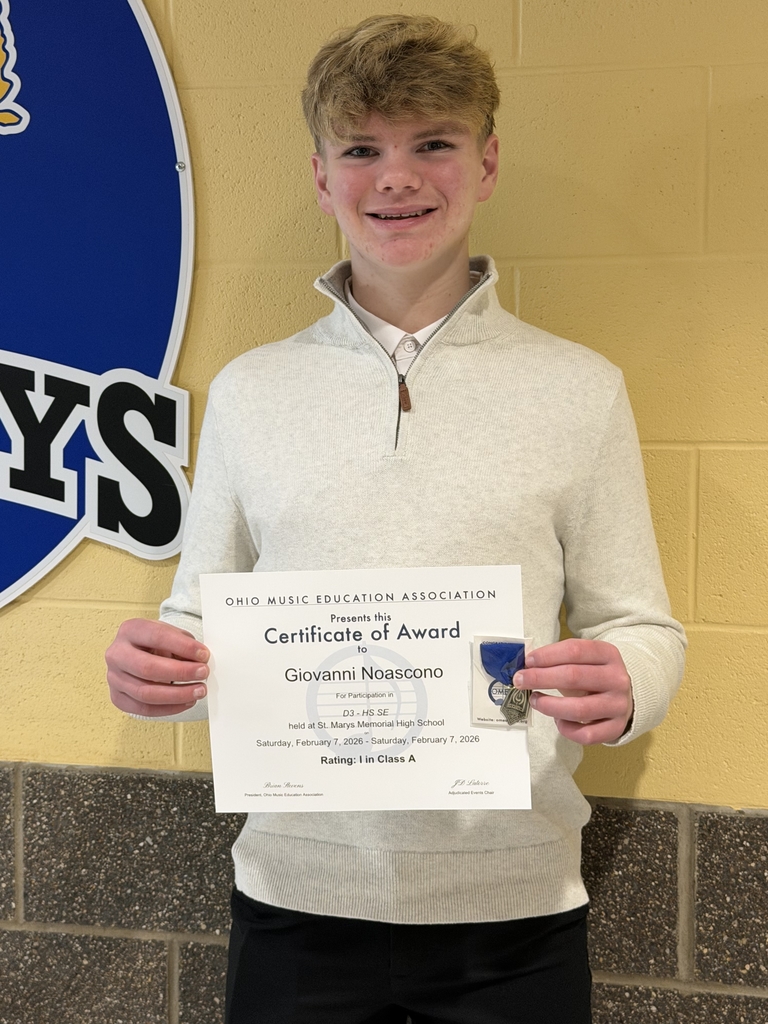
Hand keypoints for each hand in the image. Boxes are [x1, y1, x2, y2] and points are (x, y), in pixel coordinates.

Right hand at [105, 618, 209, 717]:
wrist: (138, 653)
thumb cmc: (157, 643)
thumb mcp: (171, 635)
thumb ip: (185, 644)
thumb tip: (201, 660)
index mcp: (130, 630)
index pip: (157, 637)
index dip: (183, 647)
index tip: (203, 654)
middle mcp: (117, 653)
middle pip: (147, 668)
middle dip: (180, 672)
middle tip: (202, 673)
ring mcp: (114, 677)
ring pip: (145, 693)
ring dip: (177, 694)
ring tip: (198, 691)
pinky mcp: (117, 697)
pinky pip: (144, 709)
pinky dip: (169, 708)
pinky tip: (187, 702)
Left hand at [512, 639, 632, 744]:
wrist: (625, 696)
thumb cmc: (595, 675)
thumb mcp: (584, 659)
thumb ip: (559, 659)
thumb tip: (528, 665)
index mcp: (608, 654)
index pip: (575, 650)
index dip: (547, 655)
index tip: (528, 661)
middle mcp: (617, 679)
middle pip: (574, 677)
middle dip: (540, 678)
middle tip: (520, 680)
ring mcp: (618, 705)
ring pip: (579, 709)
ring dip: (550, 706)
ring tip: (535, 700)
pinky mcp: (616, 728)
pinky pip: (587, 735)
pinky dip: (567, 729)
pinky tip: (557, 720)